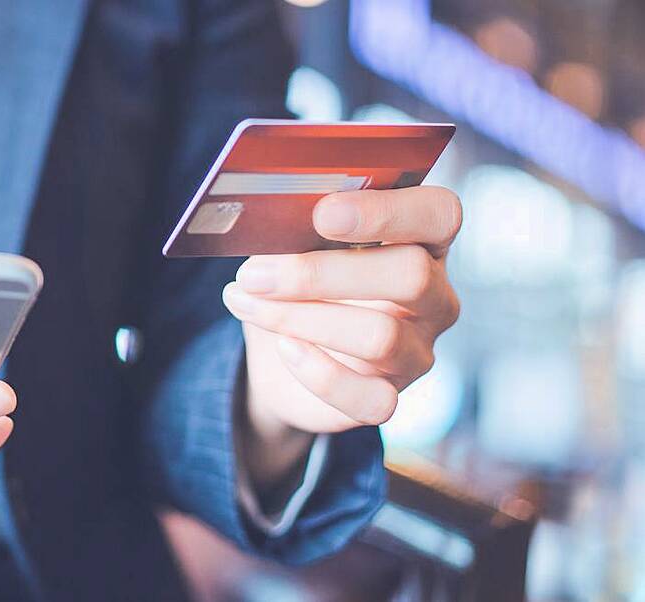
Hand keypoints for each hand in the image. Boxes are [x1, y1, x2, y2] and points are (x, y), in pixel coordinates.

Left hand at [224, 187, 461, 486]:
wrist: (277, 358)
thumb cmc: (297, 285)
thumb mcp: (297, 246)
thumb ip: (301, 227)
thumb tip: (274, 218)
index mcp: (421, 241)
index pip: (438, 215)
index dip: (388, 212)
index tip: (325, 215)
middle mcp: (433, 297)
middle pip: (411, 275)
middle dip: (322, 273)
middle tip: (255, 274)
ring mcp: (417, 352)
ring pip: (381, 336)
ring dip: (300, 318)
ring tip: (246, 302)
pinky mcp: (388, 398)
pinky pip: (369, 398)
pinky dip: (319, 373)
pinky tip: (283, 348)